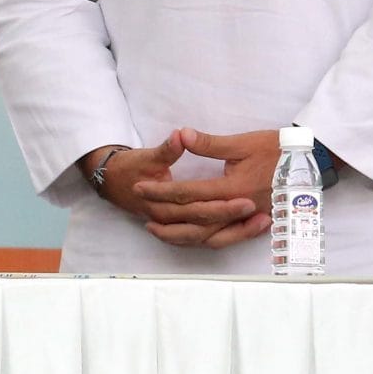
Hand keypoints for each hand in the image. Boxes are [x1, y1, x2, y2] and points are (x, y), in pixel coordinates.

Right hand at [81, 134, 247, 239]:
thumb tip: (182, 133)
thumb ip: (168, 148)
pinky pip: (205, 239)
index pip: (196, 207)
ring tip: (262, 224)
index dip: (222, 205)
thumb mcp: (148, 155)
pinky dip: (227, 236)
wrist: (110, 181)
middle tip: (260, 211)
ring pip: (207, 238)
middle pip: (206, 226)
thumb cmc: (129, 167)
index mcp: (160, 201)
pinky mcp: (179, 228)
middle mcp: (168, 219)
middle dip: (234, 221)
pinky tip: (247, 228)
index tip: (246, 199)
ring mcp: (173, 226)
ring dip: (235, 233)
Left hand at [131, 127, 278, 248]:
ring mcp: (248, 218)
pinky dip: (205, 239)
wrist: (310, 162)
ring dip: (182, 235)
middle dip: (166, 214)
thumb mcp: (242, 143)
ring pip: (210, 235)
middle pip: (196, 219)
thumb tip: (181, 134)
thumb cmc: (276, 149)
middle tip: (141, 209)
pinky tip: (190, 236)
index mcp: (234, 188)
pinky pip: (226, 237)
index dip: (162, 190)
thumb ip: (209, 143)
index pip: (189, 193)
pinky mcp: (254, 221)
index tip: (139, 187)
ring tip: (157, 230)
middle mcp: (239, 209)